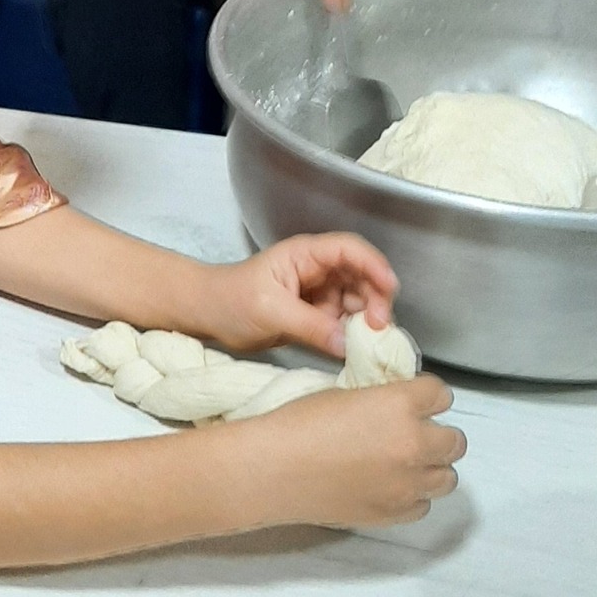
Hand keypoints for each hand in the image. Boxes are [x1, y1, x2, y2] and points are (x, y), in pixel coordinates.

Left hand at [196, 232, 398, 357]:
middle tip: (378, 327)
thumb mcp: (270, 311)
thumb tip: (348, 344)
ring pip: (356, 300)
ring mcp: (318, 292)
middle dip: (375, 298)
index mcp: (305, 255)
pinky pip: (343, 321)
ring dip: (365, 318)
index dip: (373, 265)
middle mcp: (317, 270)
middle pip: (361, 276)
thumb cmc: (230, 301)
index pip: (349, 250)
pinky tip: (353, 346)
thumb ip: (310, 326)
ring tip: (366, 340)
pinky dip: (351, 333)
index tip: (389, 288)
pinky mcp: (315, 315)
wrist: (207, 316)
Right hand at [248, 377, 465, 526]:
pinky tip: (390, 486)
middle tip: (412, 433)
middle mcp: (414, 445)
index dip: (428, 396)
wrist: (273, 470)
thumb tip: (396, 406)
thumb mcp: (345, 393)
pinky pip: (423, 505)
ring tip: (405, 463)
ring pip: (447, 477)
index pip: (442, 395)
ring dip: (431, 467)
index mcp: (401, 405)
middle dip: (436, 434)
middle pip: (455, 441)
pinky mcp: (394, 513)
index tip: (417, 399)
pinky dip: (412, 495)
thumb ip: (382, 399)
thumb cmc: (298, 424)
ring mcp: (407, 485)